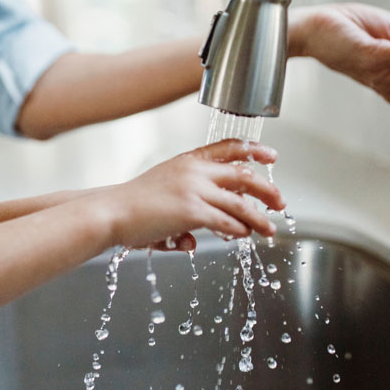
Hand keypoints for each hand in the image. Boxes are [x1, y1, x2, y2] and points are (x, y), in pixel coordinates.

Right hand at [99, 139, 284, 250]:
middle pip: (242, 175)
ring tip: (269, 229)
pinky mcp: (192, 211)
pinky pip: (226, 222)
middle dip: (266, 189)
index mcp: (187, 161)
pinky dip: (239, 230)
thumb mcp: (161, 196)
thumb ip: (183, 213)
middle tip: (280, 202)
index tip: (271, 156)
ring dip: (259, 218)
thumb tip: (192, 241)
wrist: (110, 212)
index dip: (253, 150)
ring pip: (239, 203)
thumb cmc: (129, 206)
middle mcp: (194, 171)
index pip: (227, 148)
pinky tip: (244, 235)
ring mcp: (194, 190)